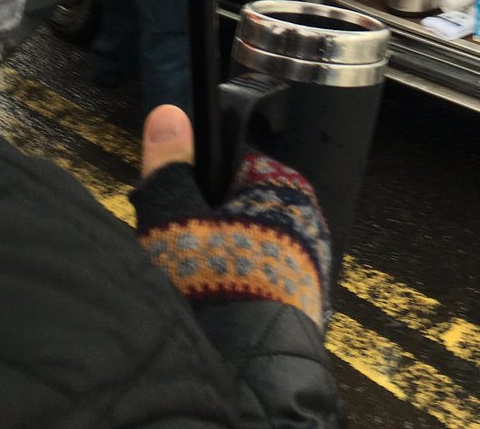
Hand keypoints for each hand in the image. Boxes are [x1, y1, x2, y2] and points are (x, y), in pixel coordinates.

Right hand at [133, 105, 331, 330]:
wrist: (250, 367)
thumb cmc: (215, 283)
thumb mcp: (177, 218)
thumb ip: (170, 165)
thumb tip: (167, 111)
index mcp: (285, 184)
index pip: (233, 163)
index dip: (196, 181)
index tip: (172, 205)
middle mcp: (309, 218)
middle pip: (241, 207)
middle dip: (207, 224)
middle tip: (176, 249)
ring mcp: (311, 264)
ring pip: (250, 246)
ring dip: (222, 258)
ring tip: (192, 283)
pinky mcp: (305, 306)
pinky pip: (261, 282)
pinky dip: (238, 289)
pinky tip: (214, 305)